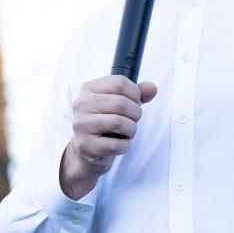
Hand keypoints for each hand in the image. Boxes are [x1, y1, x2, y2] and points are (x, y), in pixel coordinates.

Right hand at [59, 75, 157, 199]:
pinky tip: (121, 143)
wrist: (86, 149)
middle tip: (133, 120)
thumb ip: (137, 93)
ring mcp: (82, 124)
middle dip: (135, 113)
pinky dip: (125, 145)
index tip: (135, 102)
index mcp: (88, 88)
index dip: (135, 93)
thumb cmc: (104, 121)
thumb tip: (152, 88)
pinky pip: (116, 144)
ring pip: (119, 122)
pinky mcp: (86, 145)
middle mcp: (81, 104)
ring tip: (128, 131)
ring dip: (131, 129)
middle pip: (121, 103)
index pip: (120, 83)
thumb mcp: (118, 102)